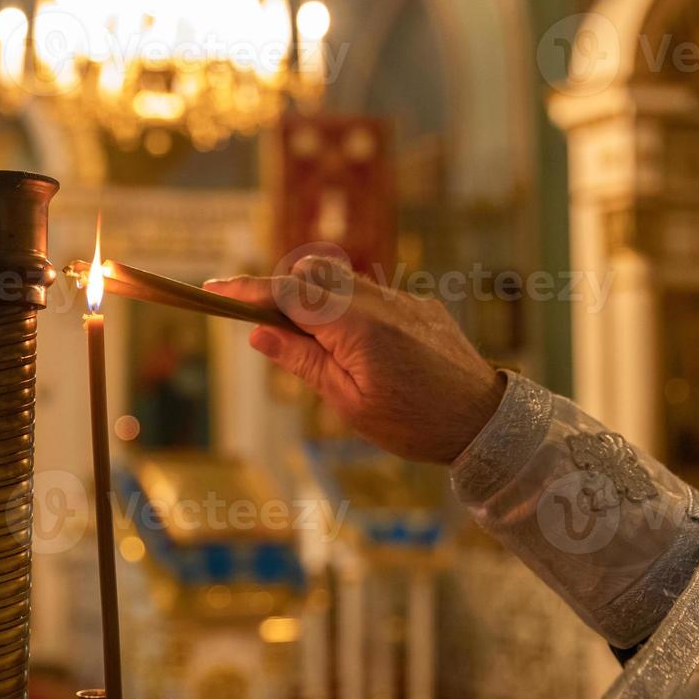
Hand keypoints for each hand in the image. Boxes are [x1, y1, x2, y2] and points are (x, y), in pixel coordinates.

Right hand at [204, 255, 505, 463]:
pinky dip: (347, 310)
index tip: (212, 290)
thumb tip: (259, 334)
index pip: (286, 293)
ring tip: (311, 346)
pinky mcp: (419, 305)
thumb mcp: (347, 402)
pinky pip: (370, 295)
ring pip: (340, 281)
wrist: (485, 422)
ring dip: (313, 301)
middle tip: (258, 324)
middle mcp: (378, 301)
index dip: (245, 290)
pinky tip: (357, 350)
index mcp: (354, 326)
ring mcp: (401, 299)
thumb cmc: (414, 423)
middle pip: (309, 275)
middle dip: (277, 292)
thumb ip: (302, 361)